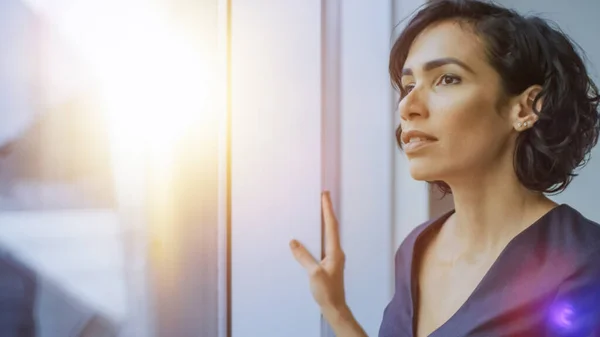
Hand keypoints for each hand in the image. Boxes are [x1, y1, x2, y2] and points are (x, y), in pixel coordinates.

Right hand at [289, 191, 346, 311]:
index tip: (325, 196)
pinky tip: (314, 234)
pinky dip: (320, 234)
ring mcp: (333, 257)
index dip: (327, 209)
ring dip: (324, 222)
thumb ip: (304, 257)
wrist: (335, 307)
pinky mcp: (329, 263)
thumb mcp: (313, 273)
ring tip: (318, 210)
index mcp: (335, 251)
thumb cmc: (327, 292)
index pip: (331, 225)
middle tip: (323, 197)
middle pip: (332, 227)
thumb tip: (294, 242)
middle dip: (327, 211)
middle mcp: (336, 252)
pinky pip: (324, 243)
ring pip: (329, 234)